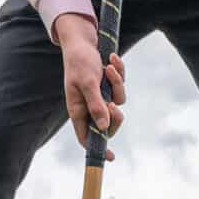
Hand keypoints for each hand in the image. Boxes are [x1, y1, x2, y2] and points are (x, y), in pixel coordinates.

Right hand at [52, 13, 127, 154]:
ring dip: (116, 83)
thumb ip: (95, 104)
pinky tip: (112, 59)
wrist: (81, 41)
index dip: (97, 148)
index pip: (86, 136)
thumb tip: (104, 128)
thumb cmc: (79, 61)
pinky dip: (118, 73)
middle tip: (114, 105)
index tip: (111, 157)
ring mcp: (100, 95)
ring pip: (118, 102)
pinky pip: (120, 86)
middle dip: (115, 115)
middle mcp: (89, 105)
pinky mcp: (108, 85)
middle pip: (108, 124)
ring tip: (109, 67)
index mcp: (78, 110)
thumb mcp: (87, 82)